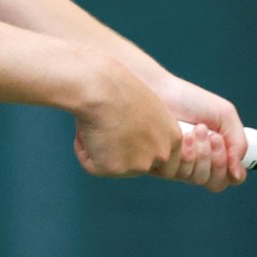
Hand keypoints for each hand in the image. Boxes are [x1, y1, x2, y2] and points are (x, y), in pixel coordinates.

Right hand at [71, 57, 181, 177]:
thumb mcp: (148, 108)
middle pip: (136, 165)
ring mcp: (139, 165)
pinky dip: (84, 149)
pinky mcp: (114, 169)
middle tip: (107, 128)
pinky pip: (91, 165)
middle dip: (119, 152)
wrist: (101, 86)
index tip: (124, 129)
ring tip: (96, 123)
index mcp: (173, 139)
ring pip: (113, 166)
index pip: (160, 157)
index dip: (137, 145)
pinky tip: (85, 130)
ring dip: (101, 150)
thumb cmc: (118, 87)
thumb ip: (149, 131)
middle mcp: (160, 155)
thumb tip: (133, 142)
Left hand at [151, 75, 246, 191]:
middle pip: (216, 183)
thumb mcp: (225, 116)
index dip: (230, 167)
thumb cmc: (192, 100)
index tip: (222, 143)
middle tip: (211, 135)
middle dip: (217, 159)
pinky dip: (185, 155)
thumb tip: (238, 175)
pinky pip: (177, 174)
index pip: (231, 178)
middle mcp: (200, 164)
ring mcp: (181, 166)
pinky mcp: (162, 165)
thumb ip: (238, 144)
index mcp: (217, 154)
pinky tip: (181, 136)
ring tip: (195, 130)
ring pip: (198, 179)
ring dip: (201, 153)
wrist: (161, 90)